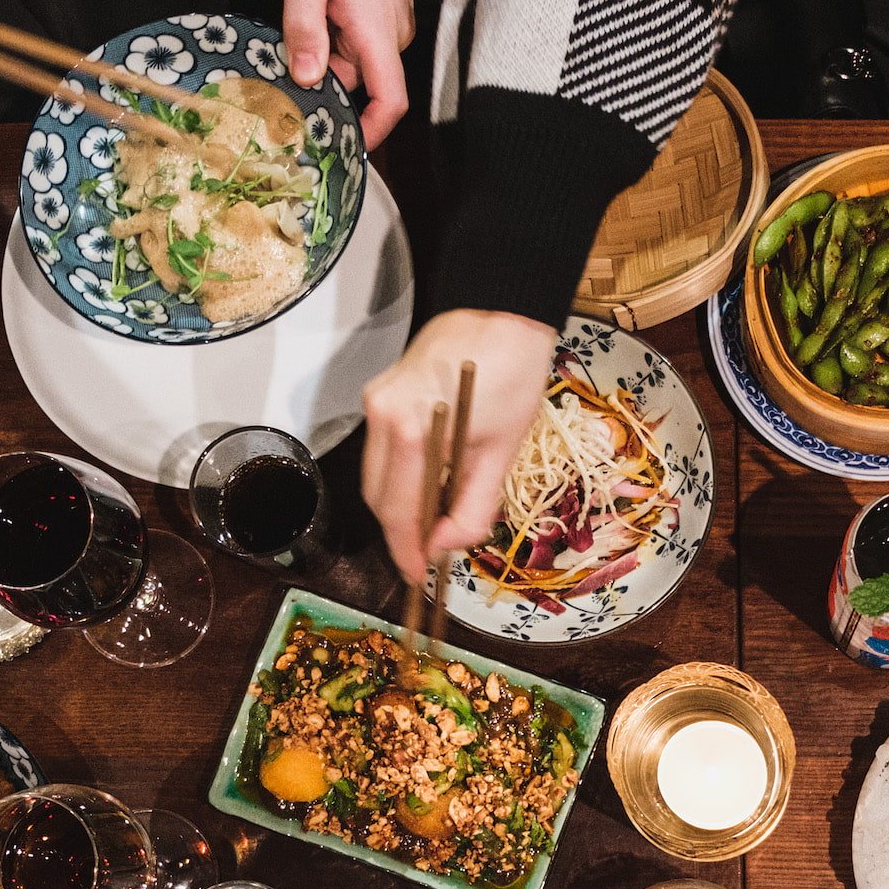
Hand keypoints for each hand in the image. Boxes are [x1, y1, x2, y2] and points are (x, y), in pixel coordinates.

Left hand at [276, 0, 413, 145]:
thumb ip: (303, 28)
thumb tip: (305, 78)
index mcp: (377, 29)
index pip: (390, 101)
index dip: (371, 134)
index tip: (345, 150)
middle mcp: (391, 29)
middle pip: (363, 83)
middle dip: (326, 86)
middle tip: (284, 79)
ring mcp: (390, 17)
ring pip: (356, 60)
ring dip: (324, 57)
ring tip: (293, 31)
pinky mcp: (382, 5)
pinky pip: (357, 38)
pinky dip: (331, 37)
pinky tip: (310, 14)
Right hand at [360, 309, 558, 585]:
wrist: (502, 310)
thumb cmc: (513, 373)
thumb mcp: (502, 451)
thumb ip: (472, 506)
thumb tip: (445, 547)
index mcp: (411, 431)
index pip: (398, 511)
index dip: (406, 550)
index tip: (418, 577)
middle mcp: (381, 415)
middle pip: (379, 498)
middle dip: (401, 532)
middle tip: (429, 556)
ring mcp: (375, 402)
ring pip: (376, 477)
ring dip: (401, 506)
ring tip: (433, 524)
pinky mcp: (380, 394)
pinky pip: (382, 452)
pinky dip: (401, 478)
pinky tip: (428, 487)